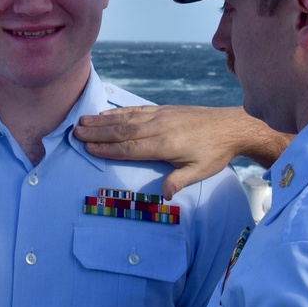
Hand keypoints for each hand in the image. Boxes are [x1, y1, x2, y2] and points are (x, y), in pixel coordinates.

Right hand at [74, 105, 288, 197]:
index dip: (108, 148)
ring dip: (103, 120)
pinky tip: (105, 114)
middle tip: (76, 133)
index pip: (131, 147)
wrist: (231, 125)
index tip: (88, 148)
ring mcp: (159, 115)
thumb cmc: (215, 152)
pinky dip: (118, 112)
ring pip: (126, 118)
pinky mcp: (162, 110)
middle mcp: (159, 127)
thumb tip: (164, 196)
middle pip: (123, 131)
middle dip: (98, 132)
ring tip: (82, 121)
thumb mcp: (201, 171)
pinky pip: (135, 110)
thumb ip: (180, 181)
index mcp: (166, 144)